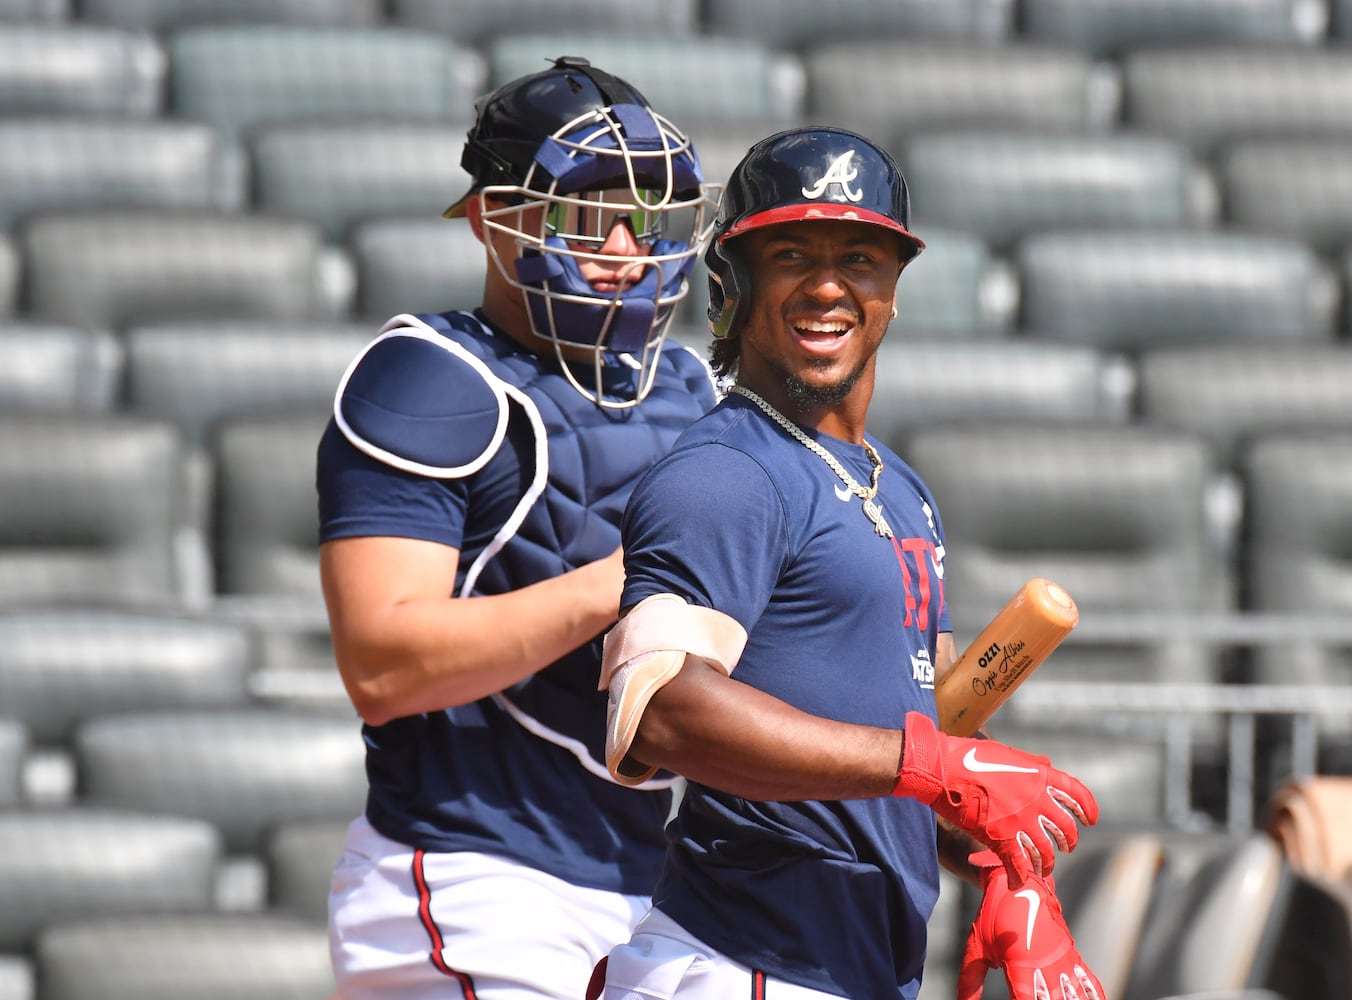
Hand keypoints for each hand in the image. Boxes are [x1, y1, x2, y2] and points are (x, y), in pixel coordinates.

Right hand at [892, 712, 1096, 883]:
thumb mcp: (1006, 752)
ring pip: (1045, 850)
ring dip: (1047, 862)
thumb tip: (1046, 765)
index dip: (1087, 808)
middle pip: (1065, 827)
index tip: (1091, 820)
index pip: (1076, 794)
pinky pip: (1019, 864)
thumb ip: (1029, 763)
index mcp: (1039, 776)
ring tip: (1044, 867)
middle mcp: (1036, 799)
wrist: (941, 767)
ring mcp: (1020, 820)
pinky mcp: (1000, 838)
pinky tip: (1020, 879)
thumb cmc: (969, 756)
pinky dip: (1021, 875)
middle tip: (1065, 847)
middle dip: (1068, 841)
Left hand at [957, 851, 1104, 999]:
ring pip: (1072, 995)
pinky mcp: (1070, 954)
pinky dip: (1093, 994)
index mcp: (1021, 964)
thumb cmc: (993, 917)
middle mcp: (1045, 964)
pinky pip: (1086, 979)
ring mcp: (1061, 959)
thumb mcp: (976, 947)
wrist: (1017, 882)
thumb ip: (970, 980)